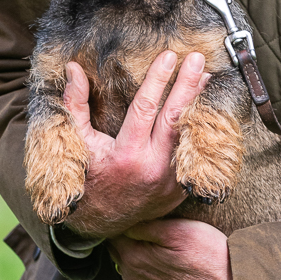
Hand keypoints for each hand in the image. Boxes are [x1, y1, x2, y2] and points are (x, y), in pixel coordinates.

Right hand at [61, 52, 209, 239]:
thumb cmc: (86, 179)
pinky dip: (200, 132)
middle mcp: (153, 168)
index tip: (167, 56)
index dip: (158, 79)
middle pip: (175, 117)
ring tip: (207, 78)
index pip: (147, 108)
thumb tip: (73, 69)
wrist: (98, 223)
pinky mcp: (179, 191)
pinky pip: (195, 157)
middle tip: (197, 59)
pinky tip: (204, 111)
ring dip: (199, 105)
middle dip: (187, 84)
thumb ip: (75, 105)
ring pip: (190, 136)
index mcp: (127, 154)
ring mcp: (170, 181)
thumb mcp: (77, 142)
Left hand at [112, 219, 234, 279]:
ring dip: (136, 255)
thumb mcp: (176, 229)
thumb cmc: (207, 253)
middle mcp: (133, 279)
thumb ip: (143, 226)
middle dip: (127, 239)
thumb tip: (124, 222)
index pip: (114, 235)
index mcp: (134, 258)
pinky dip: (145, 271)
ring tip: (158, 244)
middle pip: (118, 251)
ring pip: (127, 267)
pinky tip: (163, 263)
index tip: (137, 215)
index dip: (124, 222)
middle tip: (147, 226)